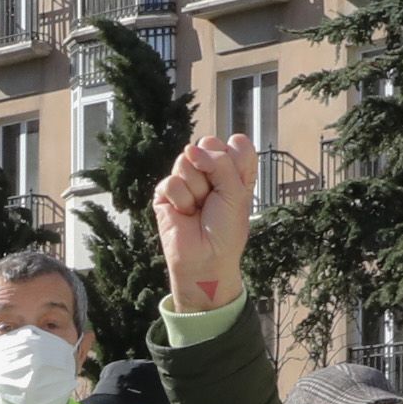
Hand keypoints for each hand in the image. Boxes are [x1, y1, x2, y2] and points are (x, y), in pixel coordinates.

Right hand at [150, 131, 255, 318]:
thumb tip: (189, 149)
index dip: (234, 156)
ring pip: (186, 161)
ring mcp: (186, 180)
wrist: (206, 260)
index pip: (235, 143)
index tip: (235, 181)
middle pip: (208, 144)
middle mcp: (209, 171)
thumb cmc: (226, 231)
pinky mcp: (166, 193)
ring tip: (199, 208)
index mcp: (233, 170)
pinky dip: (181, 200)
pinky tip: (185, 214)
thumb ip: (220, 162)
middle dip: (213, 170)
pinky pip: (171, 181)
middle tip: (215, 195)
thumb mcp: (236, 192)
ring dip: (197, 189)